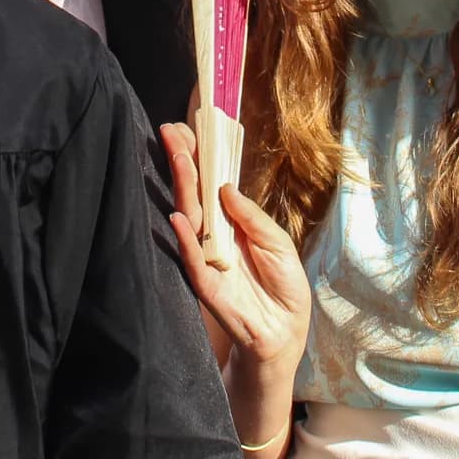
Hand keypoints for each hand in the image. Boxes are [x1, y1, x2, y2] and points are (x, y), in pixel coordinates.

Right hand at [159, 122, 309, 370]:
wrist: (286, 331)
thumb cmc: (284, 285)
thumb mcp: (278, 242)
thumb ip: (251, 217)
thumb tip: (224, 187)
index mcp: (231, 222)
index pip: (209, 183)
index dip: (200, 157)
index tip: (189, 127)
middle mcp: (214, 235)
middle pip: (194, 192)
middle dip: (184, 161)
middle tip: (172, 130)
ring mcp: (206, 257)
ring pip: (189, 216)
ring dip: (182, 186)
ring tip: (177, 156)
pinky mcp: (205, 284)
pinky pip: (192, 258)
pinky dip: (184, 239)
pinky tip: (177, 217)